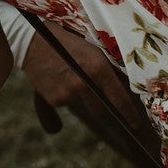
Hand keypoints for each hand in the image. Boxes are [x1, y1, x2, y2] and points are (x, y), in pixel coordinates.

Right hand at [21, 28, 141, 129]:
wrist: (32, 41)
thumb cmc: (67, 43)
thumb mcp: (92, 51)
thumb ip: (108, 71)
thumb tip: (123, 90)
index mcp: (98, 68)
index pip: (119, 99)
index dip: (129, 115)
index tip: (136, 125)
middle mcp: (84, 83)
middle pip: (102, 111)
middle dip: (105, 110)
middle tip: (103, 103)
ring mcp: (67, 93)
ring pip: (83, 106)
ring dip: (82, 98)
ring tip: (71, 78)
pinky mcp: (54, 99)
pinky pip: (66, 103)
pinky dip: (66, 96)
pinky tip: (58, 80)